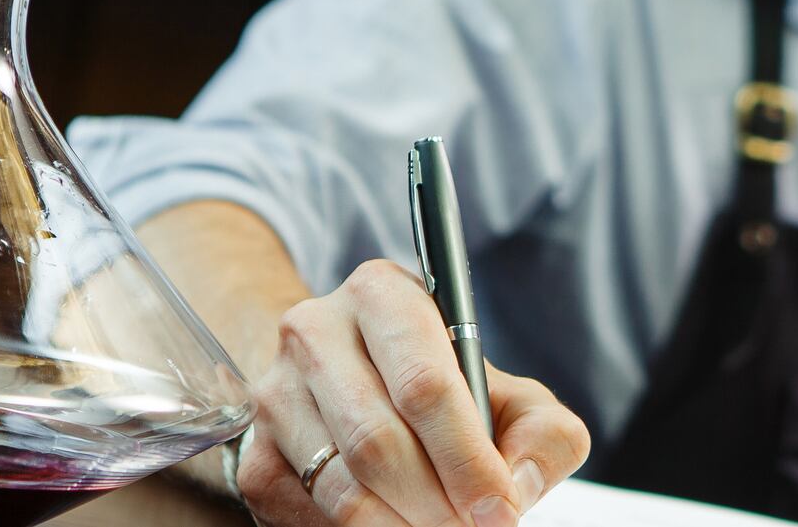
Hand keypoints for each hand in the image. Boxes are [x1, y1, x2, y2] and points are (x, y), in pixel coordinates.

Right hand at [235, 259, 592, 525]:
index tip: (498, 507)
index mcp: (384, 294)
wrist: (355, 381)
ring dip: (398, 525)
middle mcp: (316, 330)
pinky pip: (305, 511)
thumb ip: (542, 434)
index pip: (424, 384)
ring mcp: (275, 392)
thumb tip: (516, 487)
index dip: (466, 458)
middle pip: (378, 441)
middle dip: (436, 503)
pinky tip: (392, 525)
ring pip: (340, 483)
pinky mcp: (254, 453)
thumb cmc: (446, 390)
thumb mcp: (510, 396)